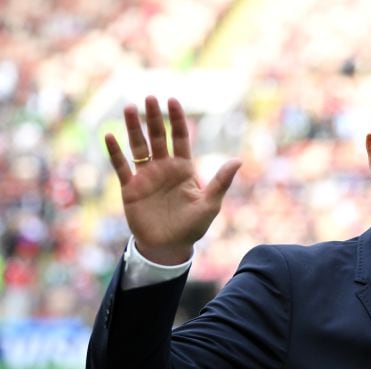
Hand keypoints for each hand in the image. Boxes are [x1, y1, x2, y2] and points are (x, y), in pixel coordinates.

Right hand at [104, 96, 241, 264]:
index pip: (180, 138)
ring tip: (128, 107)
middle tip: (149, 98)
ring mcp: (146, 176)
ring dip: (132, 128)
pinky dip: (115, 153)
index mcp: (184, 168)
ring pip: (138, 146)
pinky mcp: (131, 188)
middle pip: (157, 137)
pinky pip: (121, 167)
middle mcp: (164, 168)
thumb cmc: (192, 226)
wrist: (169, 246)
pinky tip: (109, 136)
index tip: (172, 101)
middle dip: (153, 118)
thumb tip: (238, 160)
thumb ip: (221, 181)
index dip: (176, 120)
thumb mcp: (210, 204)